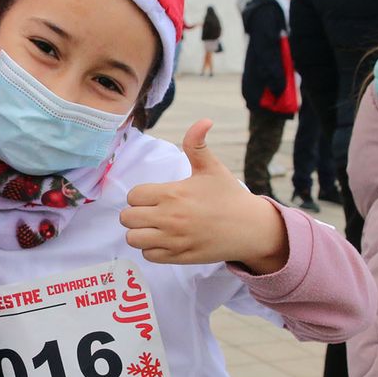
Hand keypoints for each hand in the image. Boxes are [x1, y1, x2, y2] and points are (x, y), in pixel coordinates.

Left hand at [121, 120, 289, 272]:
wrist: (250, 228)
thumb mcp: (212, 168)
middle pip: (127, 218)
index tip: (153, 197)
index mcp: (172, 194)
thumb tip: (203, 120)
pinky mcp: (179, 256)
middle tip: (150, 212)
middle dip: (135, 213)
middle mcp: (169, 218)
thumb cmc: (229, 196)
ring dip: (140, 232)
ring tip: (153, 227)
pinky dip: (152, 248)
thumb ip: (198, 144)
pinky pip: (149, 255)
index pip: (134, 196)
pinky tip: (164, 240)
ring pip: (133, 239)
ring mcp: (173, 239)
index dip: (139, 196)